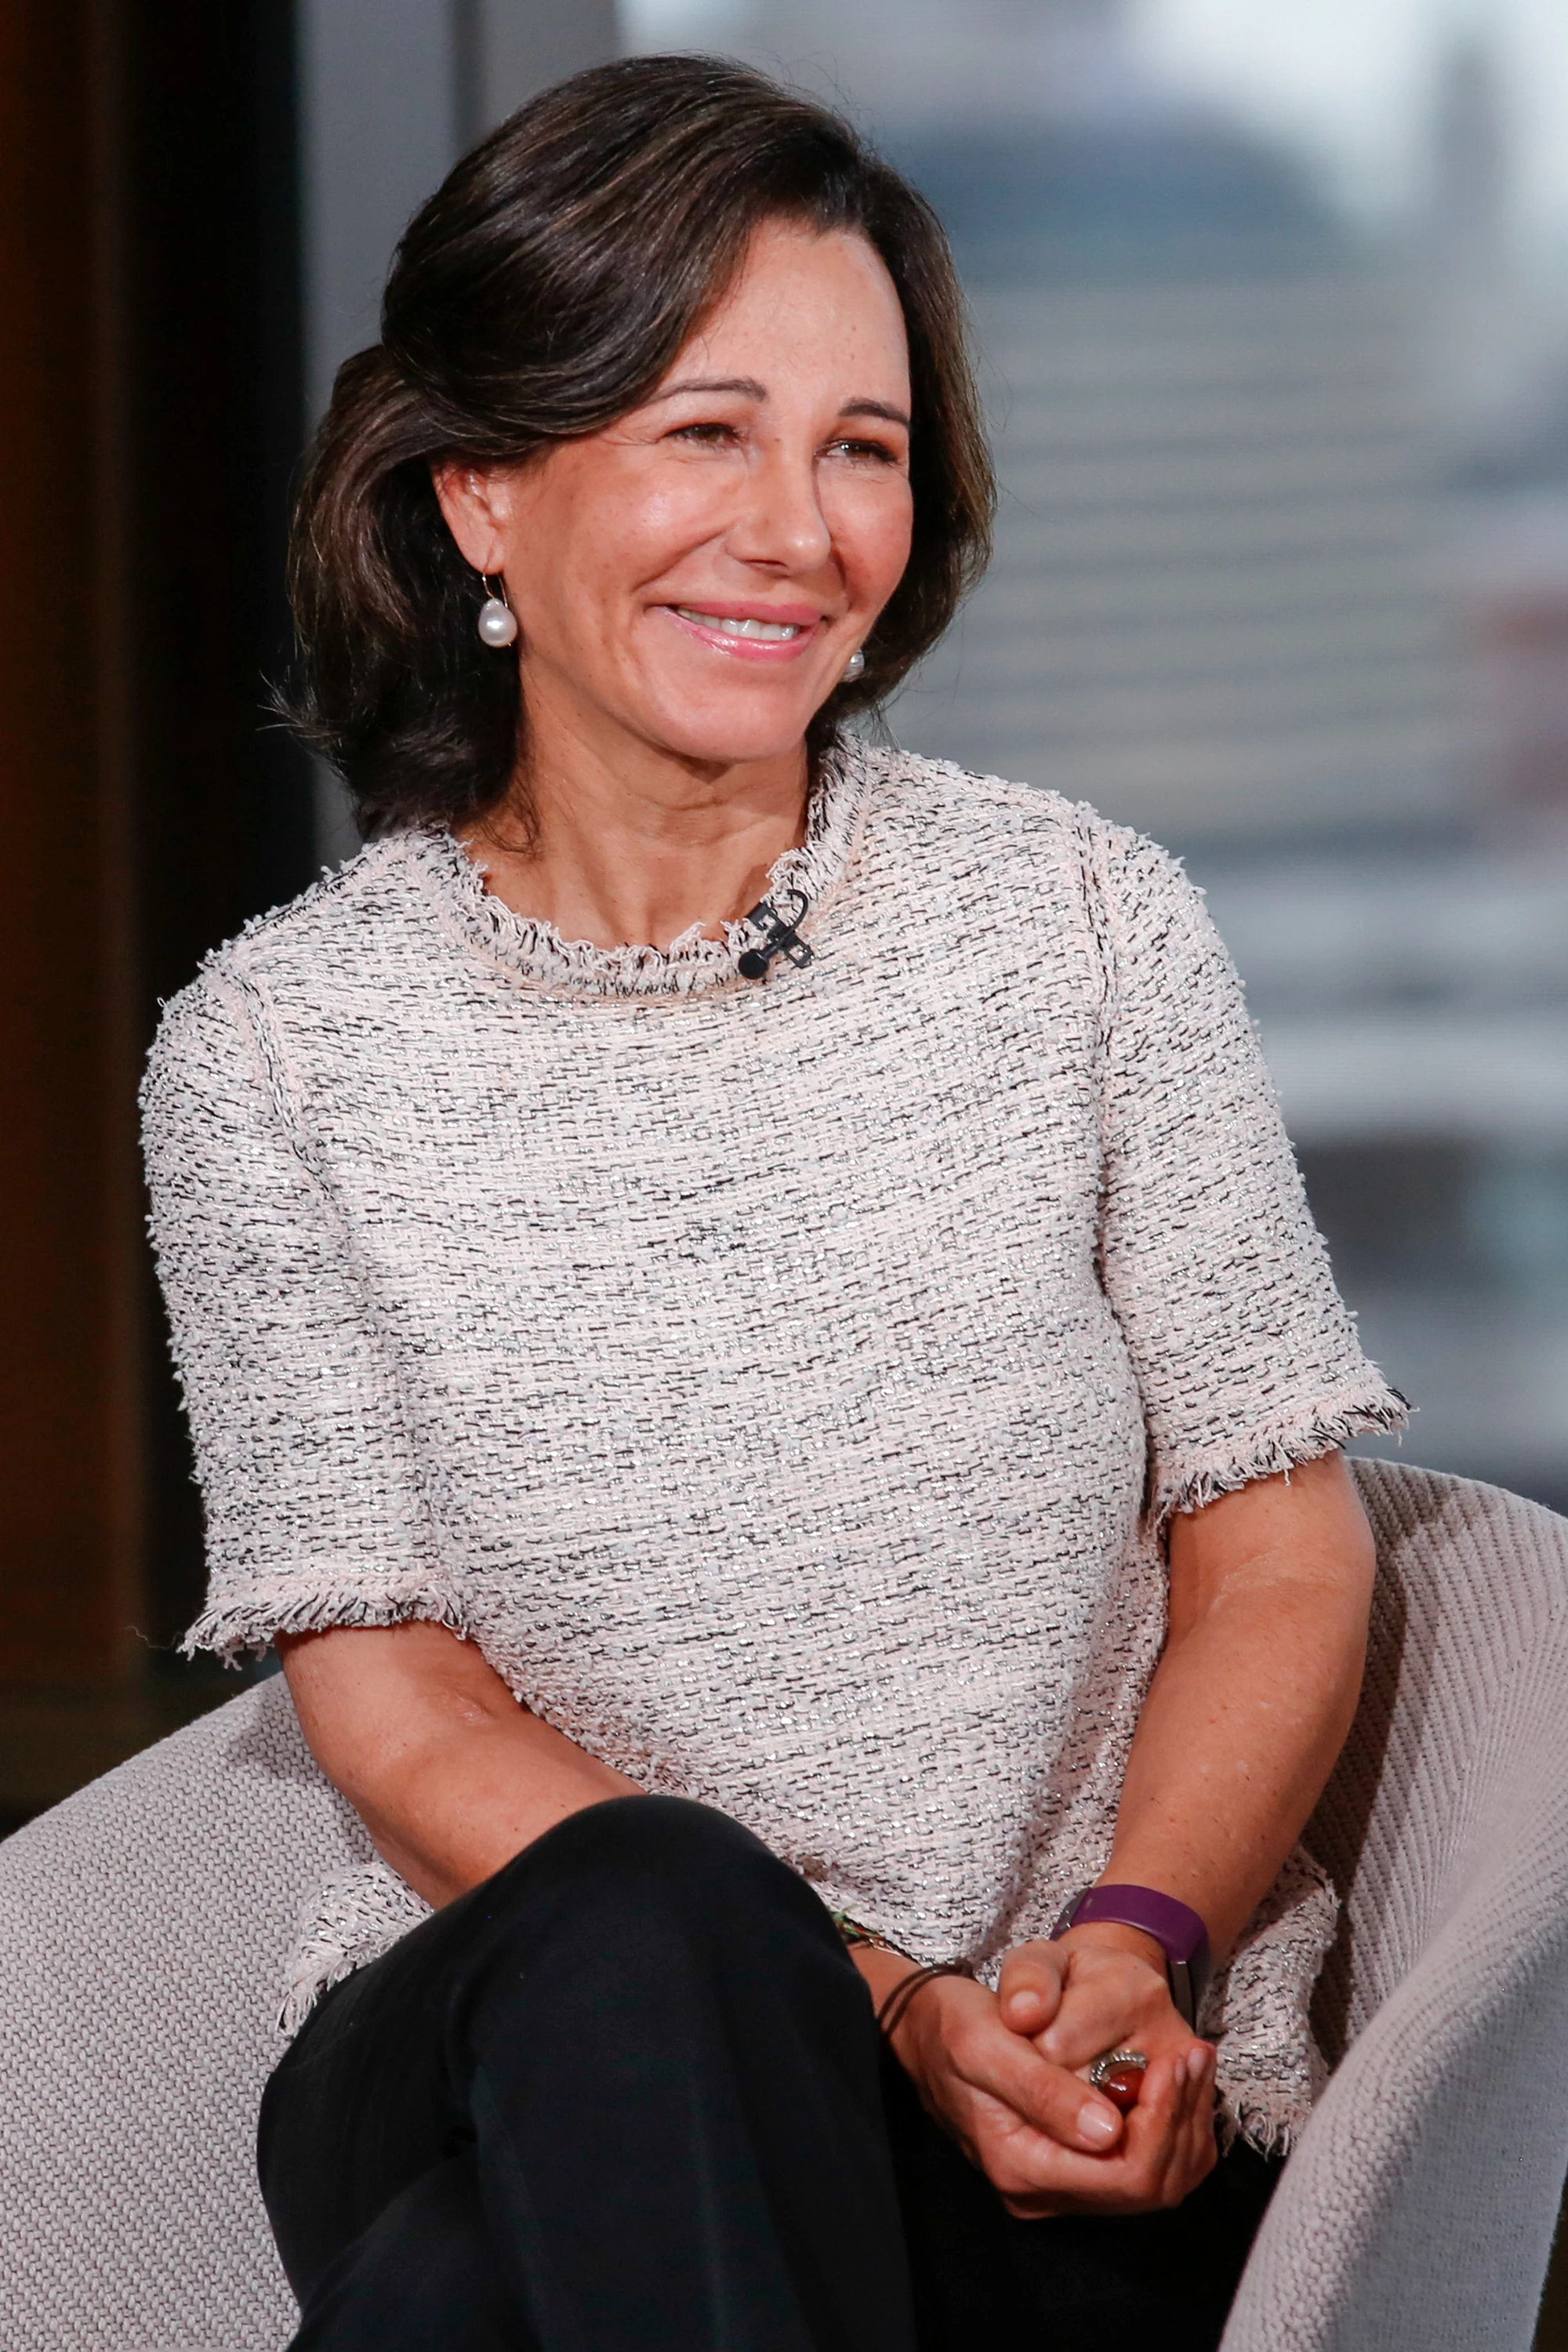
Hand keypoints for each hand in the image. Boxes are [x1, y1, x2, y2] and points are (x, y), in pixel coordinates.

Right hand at [862, 1931, 1216, 2217]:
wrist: (928, 2031)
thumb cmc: (953, 2029)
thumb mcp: (986, 2043)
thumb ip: (1042, 2091)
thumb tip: (1106, 2132)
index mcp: (1022, 2166)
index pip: (1125, 2174)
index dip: (1163, 2120)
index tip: (1176, 2058)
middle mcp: (1045, 2191)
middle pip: (1150, 2184)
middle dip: (1181, 2117)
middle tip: (1195, 2053)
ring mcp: (1063, 2183)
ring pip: (1157, 2180)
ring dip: (1184, 2120)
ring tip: (1192, 2059)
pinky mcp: (1076, 2165)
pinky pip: (1146, 2165)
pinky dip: (1171, 2125)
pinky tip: (1174, 2079)